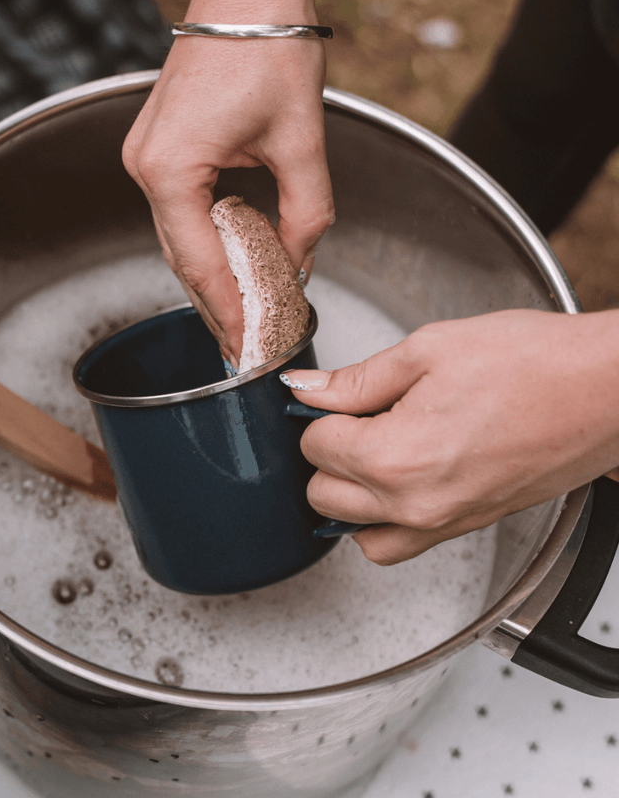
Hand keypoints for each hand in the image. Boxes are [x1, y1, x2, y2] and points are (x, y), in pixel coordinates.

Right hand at [122, 0, 333, 365]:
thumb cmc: (269, 43)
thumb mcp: (302, 140)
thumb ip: (306, 214)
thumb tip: (301, 263)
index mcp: (171, 168)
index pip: (200, 262)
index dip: (226, 308)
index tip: (246, 343)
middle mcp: (147, 166)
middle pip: (181, 258)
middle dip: (214, 304)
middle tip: (241, 342)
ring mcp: (147, 157)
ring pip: (177, 240)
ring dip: (208, 277)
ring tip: (237, 314)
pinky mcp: (159, 149)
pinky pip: (178, 214)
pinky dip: (204, 244)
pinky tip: (228, 266)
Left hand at [283, 309, 618, 563]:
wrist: (607, 390)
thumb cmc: (534, 364)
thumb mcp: (427, 351)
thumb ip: (356, 379)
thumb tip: (307, 391)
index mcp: (395, 457)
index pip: (314, 446)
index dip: (320, 414)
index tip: (339, 397)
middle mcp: (413, 504)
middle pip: (322, 495)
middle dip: (329, 453)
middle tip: (356, 417)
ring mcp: (441, 524)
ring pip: (354, 532)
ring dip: (348, 495)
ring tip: (372, 451)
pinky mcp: (465, 527)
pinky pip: (397, 544)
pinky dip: (381, 521)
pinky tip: (397, 479)